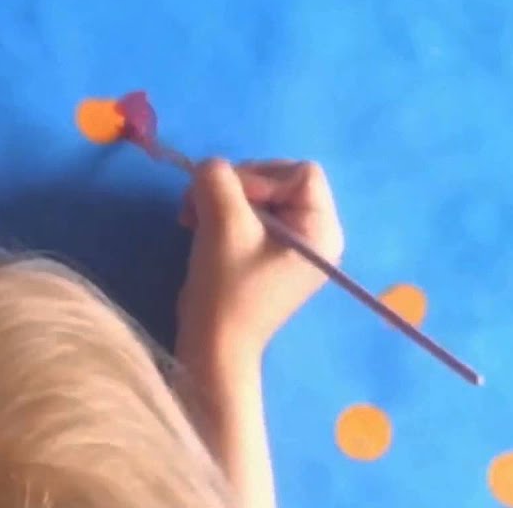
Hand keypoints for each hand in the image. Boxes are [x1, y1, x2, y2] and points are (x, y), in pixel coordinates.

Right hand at [177, 159, 342, 361]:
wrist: (212, 344)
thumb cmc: (228, 289)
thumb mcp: (224, 225)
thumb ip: (218, 180)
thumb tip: (209, 167)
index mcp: (321, 230)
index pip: (300, 173)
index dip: (260, 177)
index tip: (230, 202)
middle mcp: (315, 233)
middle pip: (277, 178)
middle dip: (235, 186)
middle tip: (199, 203)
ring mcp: (290, 242)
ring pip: (256, 192)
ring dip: (219, 198)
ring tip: (191, 216)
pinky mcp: (266, 249)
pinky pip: (246, 211)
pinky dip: (219, 211)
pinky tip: (196, 223)